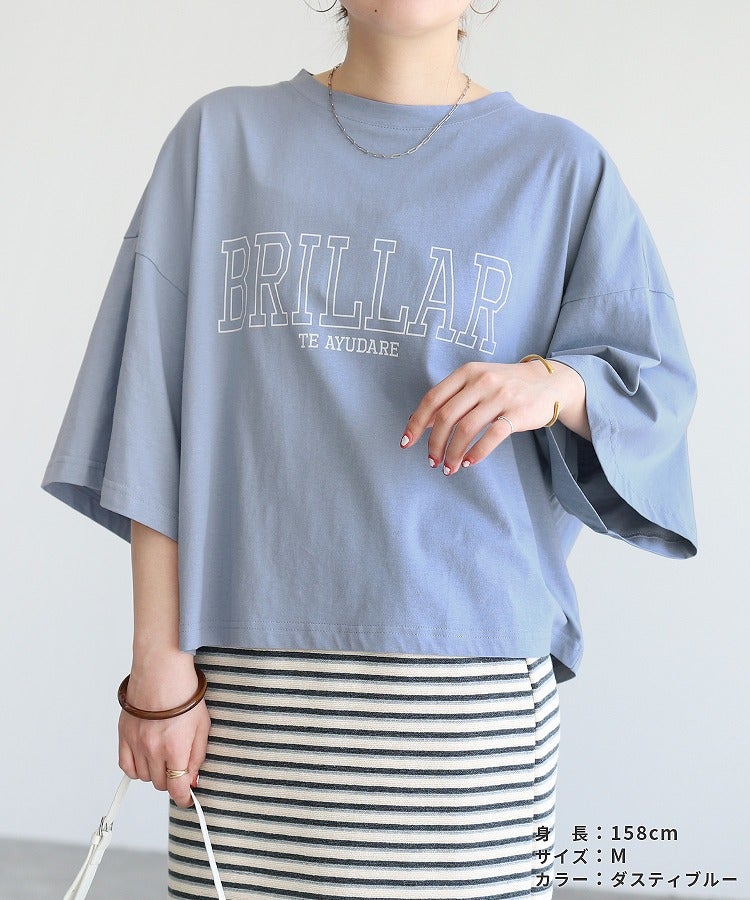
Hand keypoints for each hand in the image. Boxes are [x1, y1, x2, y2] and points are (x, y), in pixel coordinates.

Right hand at [118, 660, 210, 808]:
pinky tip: (146, 757)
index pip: (177, 788)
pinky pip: (126, 766)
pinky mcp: (124, 736)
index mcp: (175, 748)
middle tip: (178, 765)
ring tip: (164, 754)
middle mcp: (153, 750)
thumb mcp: (202, 726)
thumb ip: (198, 756)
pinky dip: (136, 767)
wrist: (161, 671)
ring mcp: (136, 744)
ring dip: (155, 772)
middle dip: (172, 779)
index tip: (187, 799)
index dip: (184, 798)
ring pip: (144, 777)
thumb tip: (193, 780)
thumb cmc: (184, 694)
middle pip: (161, 784)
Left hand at [399, 358, 589, 473]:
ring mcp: (501, 396)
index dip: (416, 423)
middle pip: (446, 416)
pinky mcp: (518, 412)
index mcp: (467, 372)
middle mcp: (482, 381)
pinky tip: (469, 462)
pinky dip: (476, 452)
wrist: (549, 382)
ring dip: (453, 453)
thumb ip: (451, 398)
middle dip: (434, 443)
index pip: (432, 398)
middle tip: (431, 462)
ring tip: (449, 468)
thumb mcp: (477, 382)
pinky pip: (492, 436)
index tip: (406, 442)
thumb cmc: (506, 384)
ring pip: (466, 429)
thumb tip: (422, 422)